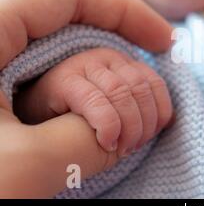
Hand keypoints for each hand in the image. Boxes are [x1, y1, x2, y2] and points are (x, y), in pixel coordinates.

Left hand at [0, 0, 172, 197]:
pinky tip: (88, 116)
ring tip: (126, 107)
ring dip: (96, 77)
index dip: (126, 11)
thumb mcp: (16, 170)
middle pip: (65, 21)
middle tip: (150, 78)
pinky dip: (72, 93)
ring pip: (53, 52)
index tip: (165, 41)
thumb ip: (85, 142)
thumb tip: (124, 132)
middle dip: (117, 49)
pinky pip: (36, 76)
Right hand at [14, 48, 172, 155]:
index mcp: (123, 62)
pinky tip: (107, 141)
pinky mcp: (64, 79)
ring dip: (129, 127)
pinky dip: (109, 125)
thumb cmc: (80, 115)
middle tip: (133, 146)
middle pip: (141, 89)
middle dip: (144, 124)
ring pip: (123, 94)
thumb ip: (137, 105)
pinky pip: (97, 102)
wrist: (34, 116)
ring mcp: (84, 64)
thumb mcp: (115, 106)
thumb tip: (167, 121)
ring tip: (121, 148)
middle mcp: (106, 57)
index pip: (155, 83)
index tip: (152, 135)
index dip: (159, 112)